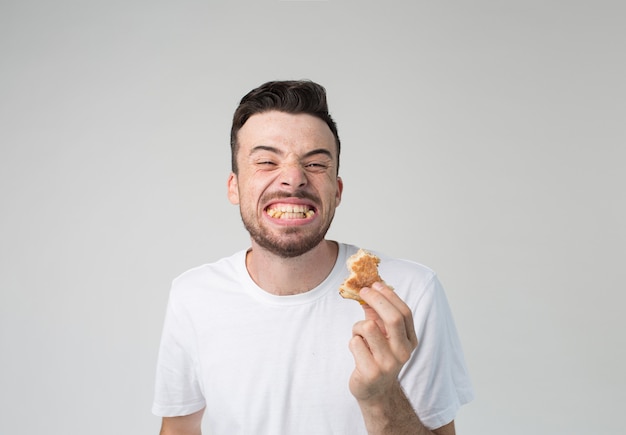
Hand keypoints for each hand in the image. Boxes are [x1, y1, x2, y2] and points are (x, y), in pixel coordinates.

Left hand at [348, 282, 417, 402]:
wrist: (375, 391)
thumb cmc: (378, 356)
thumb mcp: (383, 335)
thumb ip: (377, 314)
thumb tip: (369, 289)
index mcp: (410, 341)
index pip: (404, 313)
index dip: (389, 296)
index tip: (376, 284)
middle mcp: (403, 352)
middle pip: (392, 318)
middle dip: (376, 300)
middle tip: (363, 291)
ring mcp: (388, 363)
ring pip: (368, 327)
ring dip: (358, 326)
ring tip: (360, 336)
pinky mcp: (371, 372)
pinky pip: (355, 342)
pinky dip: (352, 342)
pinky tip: (358, 352)